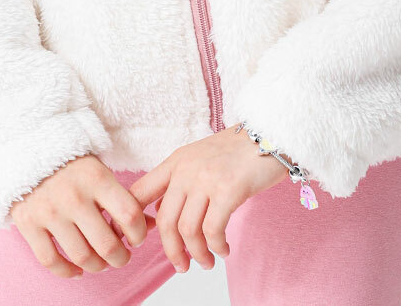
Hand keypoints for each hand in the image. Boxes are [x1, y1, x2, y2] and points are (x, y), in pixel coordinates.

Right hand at [9, 153, 157, 278]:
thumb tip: (151, 226)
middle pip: (107, 244)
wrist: (27, 149)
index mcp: (96, 177)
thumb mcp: (100, 170)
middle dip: (121, 258)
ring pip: (82, 257)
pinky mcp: (28, 223)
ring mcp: (49, 211)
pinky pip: (50, 260)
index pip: (129, 215)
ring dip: (98, 267)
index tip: (136, 237)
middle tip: (122, 256)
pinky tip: (77, 269)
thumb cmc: (71, 163)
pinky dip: (67, 271)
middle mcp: (74, 196)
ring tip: (101, 262)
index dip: (139, 234)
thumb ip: (122, 198)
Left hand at [126, 124, 290, 272]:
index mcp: (176, 161)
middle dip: (171, 251)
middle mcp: (186, 169)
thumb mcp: (199, 158)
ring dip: (196, 254)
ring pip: (188, 230)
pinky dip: (216, 247)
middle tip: (182, 266)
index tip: (136, 241)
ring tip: (206, 262)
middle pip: (165, 221)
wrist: (269, 134)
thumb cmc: (236, 151)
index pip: (139, 192)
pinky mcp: (228, 190)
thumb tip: (160, 214)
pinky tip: (223, 250)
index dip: (130, 221)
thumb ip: (178, 182)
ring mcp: (206, 179)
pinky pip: (213, 231)